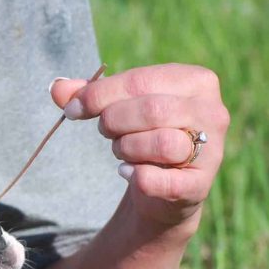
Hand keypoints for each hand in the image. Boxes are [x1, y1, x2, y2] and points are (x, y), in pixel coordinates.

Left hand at [51, 63, 230, 229]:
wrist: (164, 189)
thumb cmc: (143, 136)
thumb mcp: (118, 109)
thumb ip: (88, 95)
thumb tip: (56, 87)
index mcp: (196, 81)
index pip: (140, 80)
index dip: (99, 95)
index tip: (71, 109)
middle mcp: (212, 112)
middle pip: (152, 109)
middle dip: (114, 122)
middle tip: (105, 132)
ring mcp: (212, 150)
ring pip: (162, 143)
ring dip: (127, 148)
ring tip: (122, 152)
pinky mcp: (199, 186)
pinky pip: (163, 181)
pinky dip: (137, 177)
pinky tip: (128, 173)